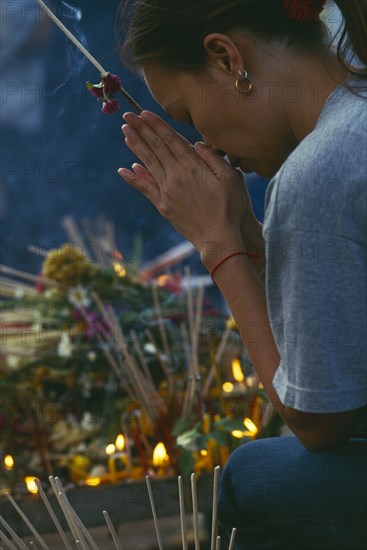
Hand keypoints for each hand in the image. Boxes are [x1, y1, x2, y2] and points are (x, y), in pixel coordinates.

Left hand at [118, 111, 250, 253]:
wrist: (218, 238)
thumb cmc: (231, 208)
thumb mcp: (232, 178)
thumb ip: (214, 158)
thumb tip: (198, 143)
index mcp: (193, 167)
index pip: (171, 140)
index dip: (156, 125)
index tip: (144, 113)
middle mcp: (176, 176)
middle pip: (155, 148)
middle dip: (141, 130)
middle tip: (127, 115)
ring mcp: (167, 191)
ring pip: (148, 163)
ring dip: (136, 147)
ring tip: (125, 132)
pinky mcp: (163, 206)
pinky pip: (144, 188)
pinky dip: (134, 178)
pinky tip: (124, 169)